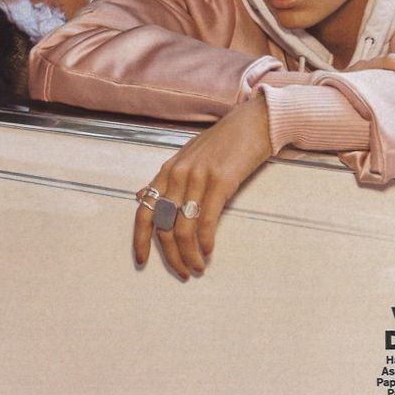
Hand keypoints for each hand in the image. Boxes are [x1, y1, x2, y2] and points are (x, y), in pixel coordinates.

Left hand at [134, 98, 270, 280]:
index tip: (141, 261)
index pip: (144, 210)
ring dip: (189, 254)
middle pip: (163, 226)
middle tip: (182, 272)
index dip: (140, 239)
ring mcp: (198, 177)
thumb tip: (141, 195)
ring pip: (183, 228)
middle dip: (171, 255)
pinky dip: (205, 241)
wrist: (254, 122)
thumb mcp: (187, 157)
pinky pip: (206, 219)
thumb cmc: (223, 141)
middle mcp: (177, 174)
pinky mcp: (220, 181)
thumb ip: (164, 178)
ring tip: (198, 268)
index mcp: (168, 170)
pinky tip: (209, 252)